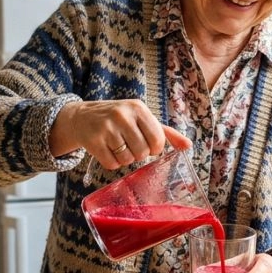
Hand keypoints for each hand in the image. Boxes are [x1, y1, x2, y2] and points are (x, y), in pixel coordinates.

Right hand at [50, 99, 190, 168]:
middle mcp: (123, 115)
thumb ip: (166, 133)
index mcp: (139, 108)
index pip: (158, 140)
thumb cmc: (119, 120)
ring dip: (124, 159)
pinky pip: (112, 164)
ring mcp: (106, 128)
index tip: (145, 143)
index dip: (153, 148)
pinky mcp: (93, 140)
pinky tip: (106, 150)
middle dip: (137, 154)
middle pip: (143, 152)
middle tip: (128, 144)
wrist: (82, 117)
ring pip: (127, 160)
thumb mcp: (142, 119)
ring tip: (116, 145)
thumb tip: (188, 146)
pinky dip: (111, 162)